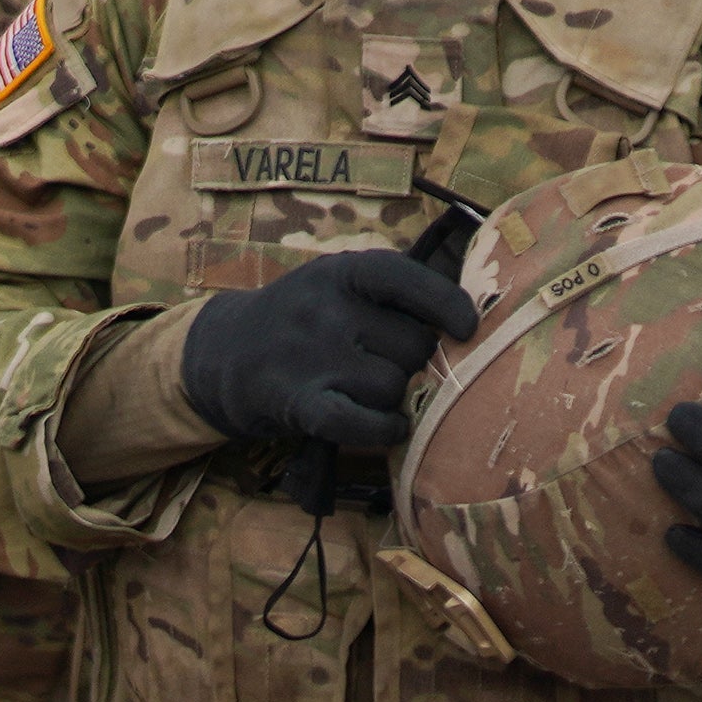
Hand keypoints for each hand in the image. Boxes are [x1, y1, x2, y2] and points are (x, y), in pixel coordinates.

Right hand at [176, 246, 482, 456]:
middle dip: (417, 363)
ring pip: (395, 387)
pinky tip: (388, 426)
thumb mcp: (338, 285)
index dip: (448, 305)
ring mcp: (310, 355)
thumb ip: (396, 293)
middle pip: (415, 346)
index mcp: (342, 272)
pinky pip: (364, 423)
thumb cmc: (305, 318)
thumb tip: (475, 323)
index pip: (408, 279)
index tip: (468, 328)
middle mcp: (325, 308)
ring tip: (373, 392)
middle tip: (392, 365)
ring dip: (396, 398)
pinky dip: (385, 429)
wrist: (226, 351)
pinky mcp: (299, 402)